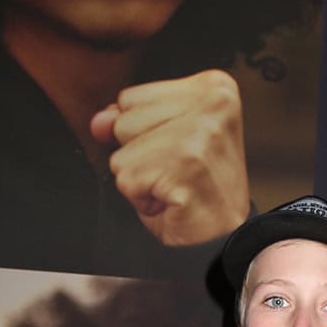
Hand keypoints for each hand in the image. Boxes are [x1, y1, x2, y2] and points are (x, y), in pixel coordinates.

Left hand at [92, 69, 249, 247]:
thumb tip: (99, 122)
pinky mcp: (183, 167)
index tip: (182, 152)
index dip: (146, 134)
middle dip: (141, 154)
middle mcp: (212, 104)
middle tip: (180, 171)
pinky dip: (142, 198)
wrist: (227, 238)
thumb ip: (130, 119)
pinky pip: (127, 179)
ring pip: (122, 151)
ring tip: (176, 185)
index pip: (131, 97)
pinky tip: (172, 201)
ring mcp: (198, 135)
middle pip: (124, 119)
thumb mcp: (167, 138)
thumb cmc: (201, 188)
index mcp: (215, 88)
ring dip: (141, 177)